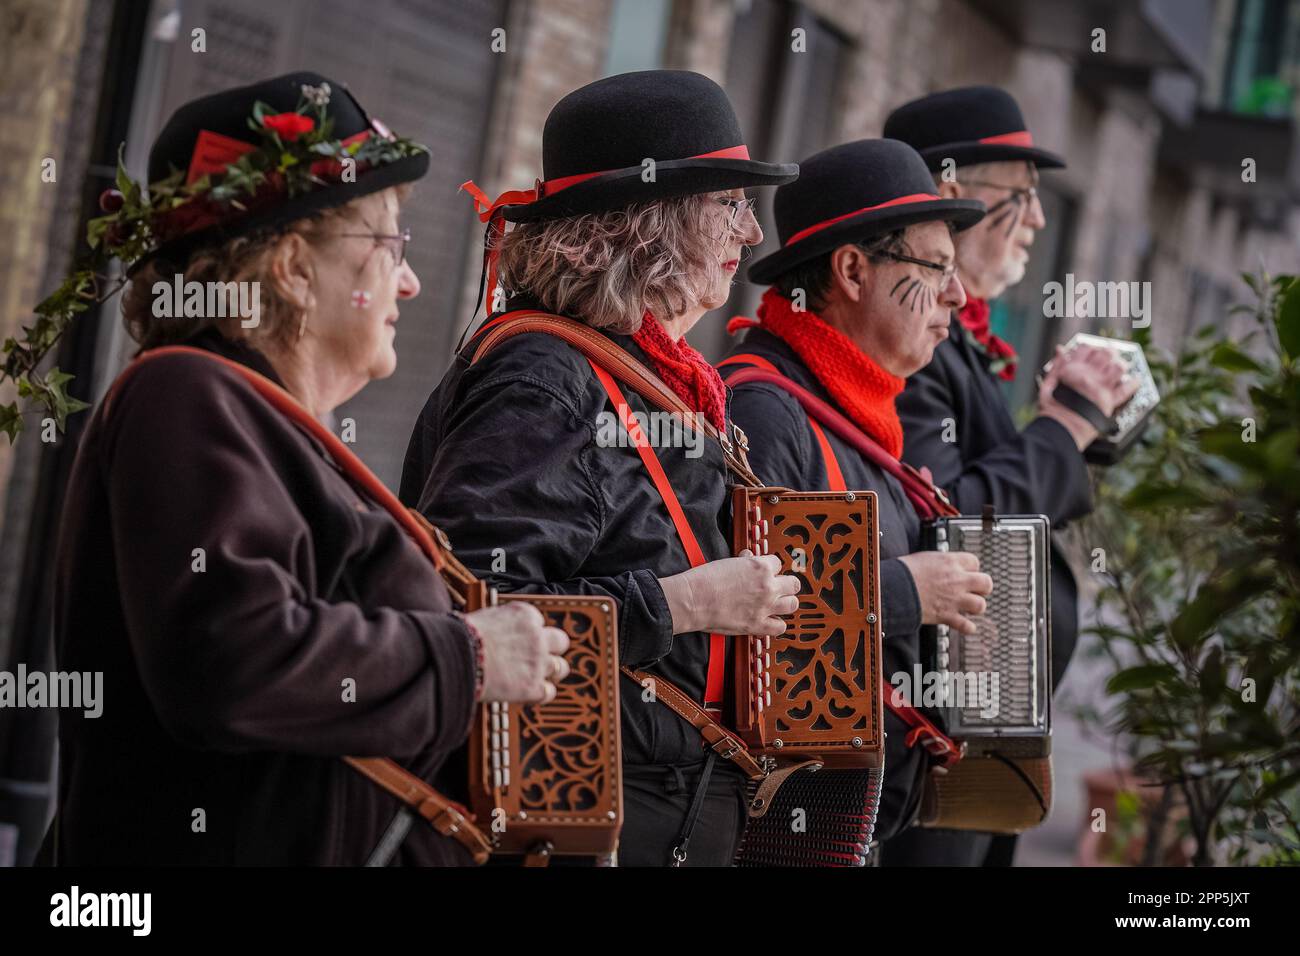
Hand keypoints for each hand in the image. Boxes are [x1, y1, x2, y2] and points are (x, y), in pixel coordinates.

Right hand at [469, 602, 569, 703]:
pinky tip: (527, 694)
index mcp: (525, 614)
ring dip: (550, 673)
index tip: (520, 642)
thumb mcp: (483, 617)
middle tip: (538, 658)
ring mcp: (538, 661)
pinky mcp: (533, 686)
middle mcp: (537, 636)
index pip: (538, 622)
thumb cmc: (460, 637)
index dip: (529, 634)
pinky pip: (549, 692)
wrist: (456, 656)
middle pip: (560, 642)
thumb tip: (492, 629)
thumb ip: (499, 623)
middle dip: (551, 650)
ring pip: (560, 668)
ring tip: (534, 678)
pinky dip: (540, 694)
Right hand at [659, 550, 801, 636]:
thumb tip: (749, 558)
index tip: (763, 573)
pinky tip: (769, 621)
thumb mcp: (727, 562)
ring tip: (776, 604)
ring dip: (785, 603)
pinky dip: (776, 625)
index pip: (777, 563)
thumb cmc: (705, 580)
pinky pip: (780, 627)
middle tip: (775, 587)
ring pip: (792, 604)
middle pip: (793, 584)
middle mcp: (767, 586)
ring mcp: (765, 607)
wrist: (693, 599)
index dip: (769, 568)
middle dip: (785, 584)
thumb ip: (743, 562)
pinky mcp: (758, 625)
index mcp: (760, 567)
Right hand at [897, 550, 992, 634]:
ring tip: (968, 607)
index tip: (966, 573)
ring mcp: (954, 599)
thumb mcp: (924, 558)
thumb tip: (943, 566)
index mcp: (950, 562)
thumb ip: (940, 563)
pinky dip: (968, 628)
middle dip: (982, 588)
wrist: (894, 589)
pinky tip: (965, 625)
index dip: (971, 568)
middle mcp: (957, 580)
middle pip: (986, 583)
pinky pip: (967, 626)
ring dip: (976, 607)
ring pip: (981, 605)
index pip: (975, 562)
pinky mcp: (947, 615)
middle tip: (974, 591)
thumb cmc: (903, 572)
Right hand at [1038, 344, 1138, 448]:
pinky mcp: (1109, 402)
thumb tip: (1061, 350)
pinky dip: (1134, 384)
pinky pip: (1126, 389)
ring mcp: (1101, 388)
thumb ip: (1056, 366)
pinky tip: (1135, 381)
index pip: (1085, 348)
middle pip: (1105, 354)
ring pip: (1119, 367)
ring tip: (1120, 366)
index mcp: (1073, 370)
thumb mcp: (1047, 384)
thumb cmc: (1052, 411)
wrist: (1060, 430)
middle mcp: (1089, 376)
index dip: (1090, 347)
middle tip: (1110, 355)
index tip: (1092, 351)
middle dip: (1109, 352)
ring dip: (1121, 364)